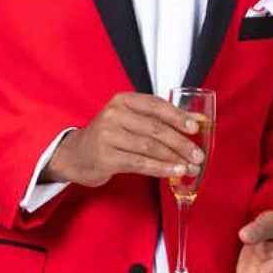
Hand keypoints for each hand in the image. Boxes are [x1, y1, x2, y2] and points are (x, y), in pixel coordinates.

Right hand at [44, 92, 203, 186]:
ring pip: (150, 147)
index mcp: (124, 100)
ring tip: (190, 166)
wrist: (74, 155)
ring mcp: (107, 136)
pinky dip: (161, 168)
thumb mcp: (132, 120)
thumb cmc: (110, 136)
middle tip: (198, 154)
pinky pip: (139, 163)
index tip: (196, 127)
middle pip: (156, 128)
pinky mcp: (105, 157)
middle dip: (181, 143)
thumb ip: (162, 118)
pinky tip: (174, 172)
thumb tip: (198, 119)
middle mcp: (114, 115)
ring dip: (174, 158)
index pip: (156, 105)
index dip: (178, 116)